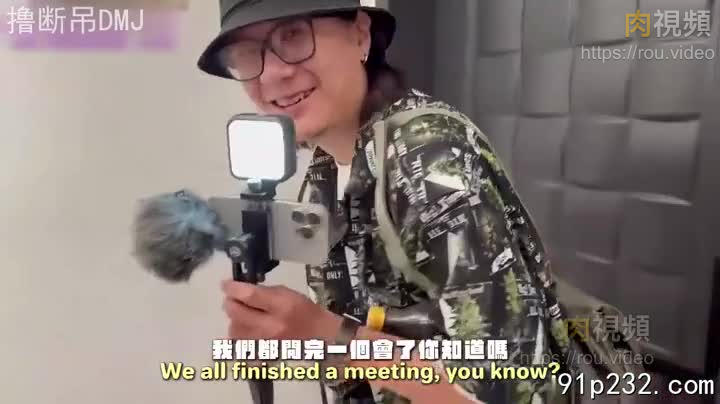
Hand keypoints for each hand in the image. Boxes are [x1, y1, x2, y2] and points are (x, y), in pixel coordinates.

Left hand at [221, 280, 342, 341]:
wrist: (320, 338)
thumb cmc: (305, 311)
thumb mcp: (288, 293)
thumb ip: (264, 291)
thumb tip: (241, 290)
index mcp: (282, 306)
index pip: (250, 295)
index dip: (233, 288)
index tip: (226, 284)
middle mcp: (272, 327)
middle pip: (237, 313)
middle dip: (230, 302)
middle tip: (232, 299)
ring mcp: (265, 344)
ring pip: (234, 330)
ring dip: (234, 320)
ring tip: (241, 315)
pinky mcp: (262, 355)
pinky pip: (239, 347)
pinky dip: (237, 337)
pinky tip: (244, 332)